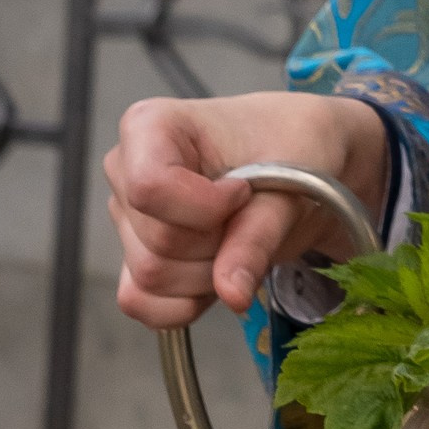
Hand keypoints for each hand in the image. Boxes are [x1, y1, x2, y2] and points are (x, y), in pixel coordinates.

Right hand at [105, 90, 391, 328]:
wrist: (302, 159)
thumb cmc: (293, 144)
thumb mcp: (293, 179)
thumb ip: (257, 236)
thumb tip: (231, 294)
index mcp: (150, 125)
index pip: (149, 188)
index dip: (204, 207)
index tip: (244, 190)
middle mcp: (126, 169)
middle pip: (158, 241)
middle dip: (218, 245)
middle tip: (251, 216)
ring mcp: (126, 216)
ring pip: (151, 277)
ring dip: (210, 275)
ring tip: (240, 237)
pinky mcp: (133, 256)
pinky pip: (140, 302)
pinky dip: (186, 303)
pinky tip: (220, 273)